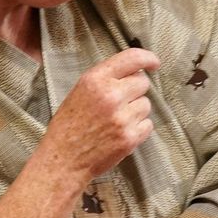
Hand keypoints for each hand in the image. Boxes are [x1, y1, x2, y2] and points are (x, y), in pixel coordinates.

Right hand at [39, 48, 159, 180]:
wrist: (63, 160)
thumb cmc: (69, 126)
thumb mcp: (80, 92)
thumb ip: (105, 79)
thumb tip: (133, 71)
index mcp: (95, 80)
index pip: (131, 58)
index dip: (147, 58)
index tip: (154, 63)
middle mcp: (110, 95)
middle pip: (142, 82)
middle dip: (135, 91)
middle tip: (120, 102)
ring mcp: (122, 118)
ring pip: (146, 104)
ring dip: (136, 111)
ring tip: (116, 121)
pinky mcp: (130, 138)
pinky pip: (148, 124)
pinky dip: (139, 128)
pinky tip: (121, 132)